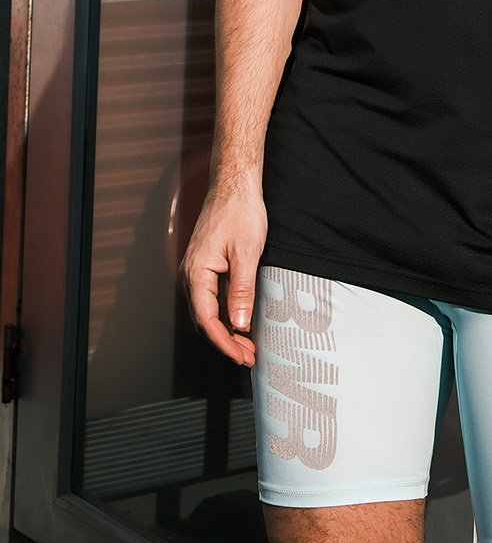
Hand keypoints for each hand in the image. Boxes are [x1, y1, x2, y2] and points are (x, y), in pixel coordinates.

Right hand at [180, 177, 267, 366]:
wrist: (234, 186)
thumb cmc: (240, 213)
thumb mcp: (246, 253)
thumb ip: (241, 290)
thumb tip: (239, 323)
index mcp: (196, 273)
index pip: (207, 320)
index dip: (224, 343)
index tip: (241, 357)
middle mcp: (191, 275)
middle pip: (204, 320)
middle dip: (226, 342)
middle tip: (249, 357)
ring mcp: (197, 271)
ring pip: (208, 311)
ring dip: (226, 330)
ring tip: (247, 346)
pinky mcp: (206, 266)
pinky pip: (212, 298)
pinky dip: (226, 314)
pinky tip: (240, 321)